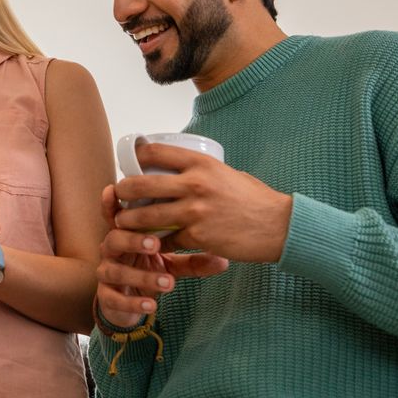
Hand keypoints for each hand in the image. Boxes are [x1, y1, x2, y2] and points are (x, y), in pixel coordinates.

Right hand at [96, 185, 228, 326]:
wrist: (131, 304)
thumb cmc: (150, 272)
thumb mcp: (173, 264)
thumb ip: (193, 259)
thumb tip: (224, 259)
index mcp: (126, 235)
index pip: (117, 215)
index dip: (113, 204)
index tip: (118, 193)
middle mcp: (112, 250)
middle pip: (114, 238)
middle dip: (133, 240)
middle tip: (155, 243)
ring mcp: (107, 273)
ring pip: (115, 270)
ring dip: (141, 276)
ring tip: (167, 282)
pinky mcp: (106, 297)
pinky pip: (114, 298)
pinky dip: (133, 302)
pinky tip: (152, 306)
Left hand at [114, 143, 293, 262]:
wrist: (279, 227)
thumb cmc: (255, 199)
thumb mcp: (227, 173)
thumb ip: (202, 172)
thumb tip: (178, 170)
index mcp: (201, 163)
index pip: (155, 153)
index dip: (135, 157)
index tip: (129, 163)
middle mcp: (195, 184)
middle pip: (141, 184)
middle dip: (122, 190)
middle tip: (118, 194)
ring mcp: (195, 211)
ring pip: (146, 215)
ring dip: (129, 220)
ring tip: (123, 221)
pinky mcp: (198, 236)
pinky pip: (166, 240)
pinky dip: (156, 243)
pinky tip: (151, 244)